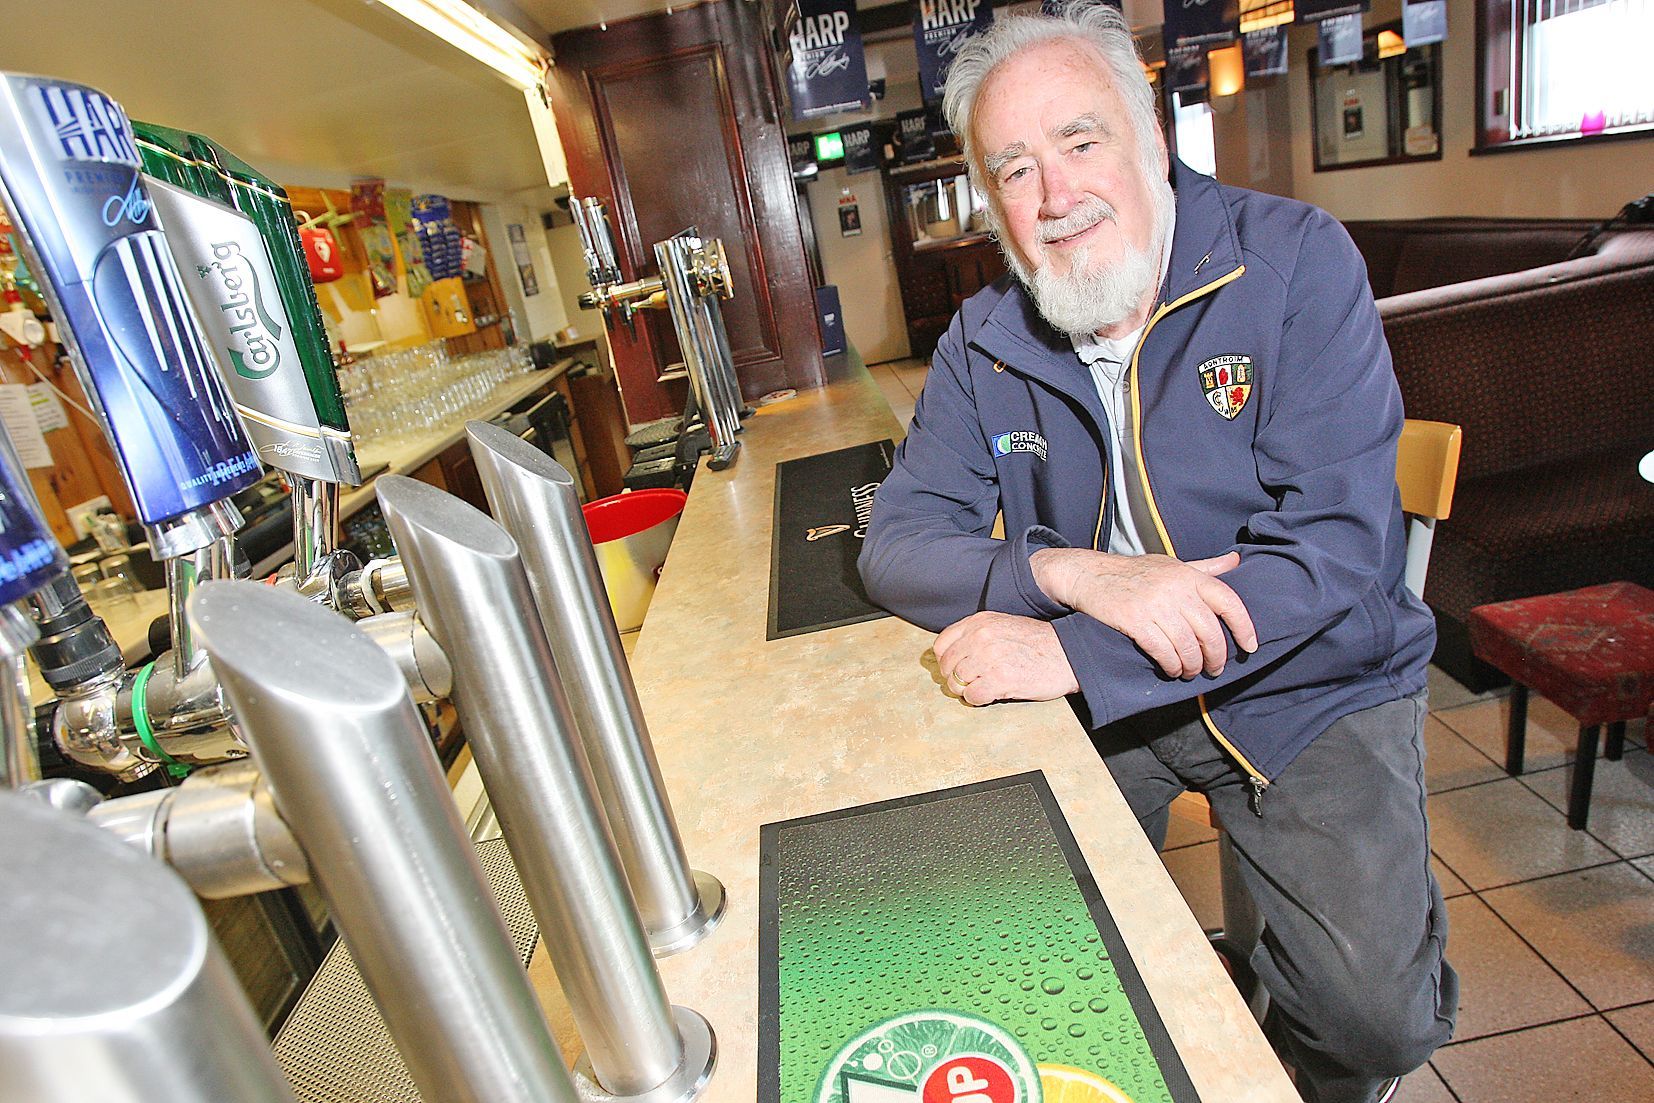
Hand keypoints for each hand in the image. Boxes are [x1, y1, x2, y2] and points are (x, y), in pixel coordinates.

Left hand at [934, 612, 1079, 705]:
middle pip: (947, 666)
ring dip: (967, 690)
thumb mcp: (1003, 626)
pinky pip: (972, 696)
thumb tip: (953, 656)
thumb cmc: (1037, 642)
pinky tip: (991, 695)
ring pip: (956, 682)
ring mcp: (989, 658)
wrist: (1067, 653)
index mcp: (980, 622)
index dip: (946, 660)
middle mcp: (981, 637)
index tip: (956, 668)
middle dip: (955, 678)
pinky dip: (978, 700)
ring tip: (983, 688)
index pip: (942, 644)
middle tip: (970, 683)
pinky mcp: (1000, 679)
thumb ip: (977, 635)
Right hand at [1030, 548, 1257, 679]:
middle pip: (1209, 631)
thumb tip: (1236, 562)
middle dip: (1216, 656)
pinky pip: (1163, 651)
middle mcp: (1175, 588)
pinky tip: (1173, 670)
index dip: (1244, 627)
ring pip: (1187, 646)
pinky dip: (1172, 665)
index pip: (1228, 601)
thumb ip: (1205, 568)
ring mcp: (1154, 605)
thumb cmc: (1136, 572)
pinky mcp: (1134, 620)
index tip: (1250, 647)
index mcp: (1188, 575)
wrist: (1091, 575)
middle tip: (1215, 669)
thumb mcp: (1172, 565)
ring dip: (1193, 665)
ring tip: (1192, 672)